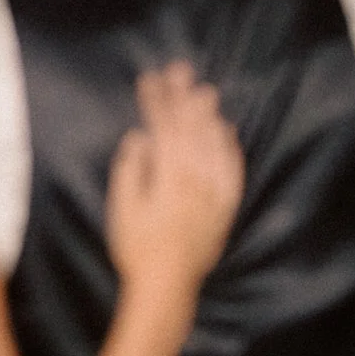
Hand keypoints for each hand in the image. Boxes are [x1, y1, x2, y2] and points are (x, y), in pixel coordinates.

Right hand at [105, 61, 244, 296]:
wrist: (166, 286)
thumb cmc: (136, 247)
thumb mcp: (122, 208)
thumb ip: (131, 168)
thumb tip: (140, 137)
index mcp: (169, 176)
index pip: (163, 127)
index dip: (156, 100)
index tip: (148, 78)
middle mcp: (197, 180)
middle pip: (191, 128)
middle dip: (182, 97)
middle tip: (179, 69)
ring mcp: (214, 194)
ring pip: (214, 144)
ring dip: (207, 116)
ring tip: (204, 91)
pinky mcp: (224, 208)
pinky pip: (233, 170)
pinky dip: (230, 147)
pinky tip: (226, 132)